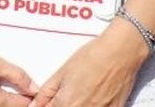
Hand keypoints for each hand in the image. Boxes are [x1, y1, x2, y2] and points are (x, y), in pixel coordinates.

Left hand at [29, 22, 149, 106]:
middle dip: (62, 105)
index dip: (48, 105)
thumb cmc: (92, 57)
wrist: (120, 53)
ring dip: (76, 105)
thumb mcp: (62, 71)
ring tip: (82, 92)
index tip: (51, 101)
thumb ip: (47, 92)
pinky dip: (93, 106)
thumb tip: (35, 104)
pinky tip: (93, 97)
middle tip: (67, 94)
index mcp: (66, 102)